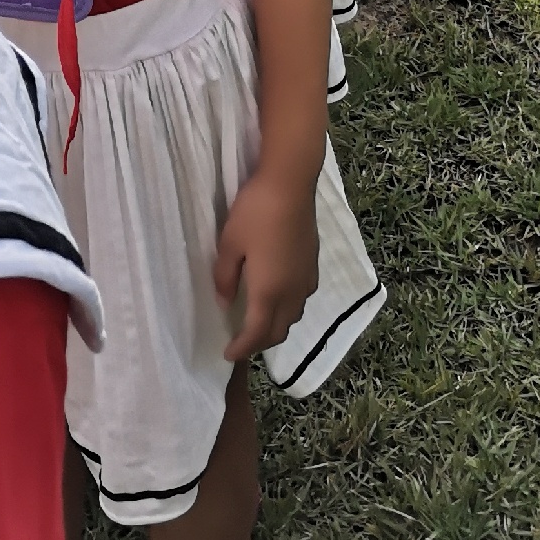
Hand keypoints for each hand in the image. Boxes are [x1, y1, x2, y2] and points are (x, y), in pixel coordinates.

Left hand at [213, 167, 319, 358]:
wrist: (290, 183)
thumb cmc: (255, 213)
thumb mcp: (230, 243)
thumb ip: (226, 277)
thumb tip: (226, 302)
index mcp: (269, 292)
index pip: (257, 334)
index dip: (242, 348)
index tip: (228, 355)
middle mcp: (292, 293)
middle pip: (278, 331)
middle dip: (260, 343)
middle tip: (242, 343)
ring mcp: (306, 279)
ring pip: (293, 317)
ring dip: (276, 327)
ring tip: (259, 322)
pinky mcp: (313, 264)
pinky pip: (301, 299)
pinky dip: (288, 309)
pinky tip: (278, 295)